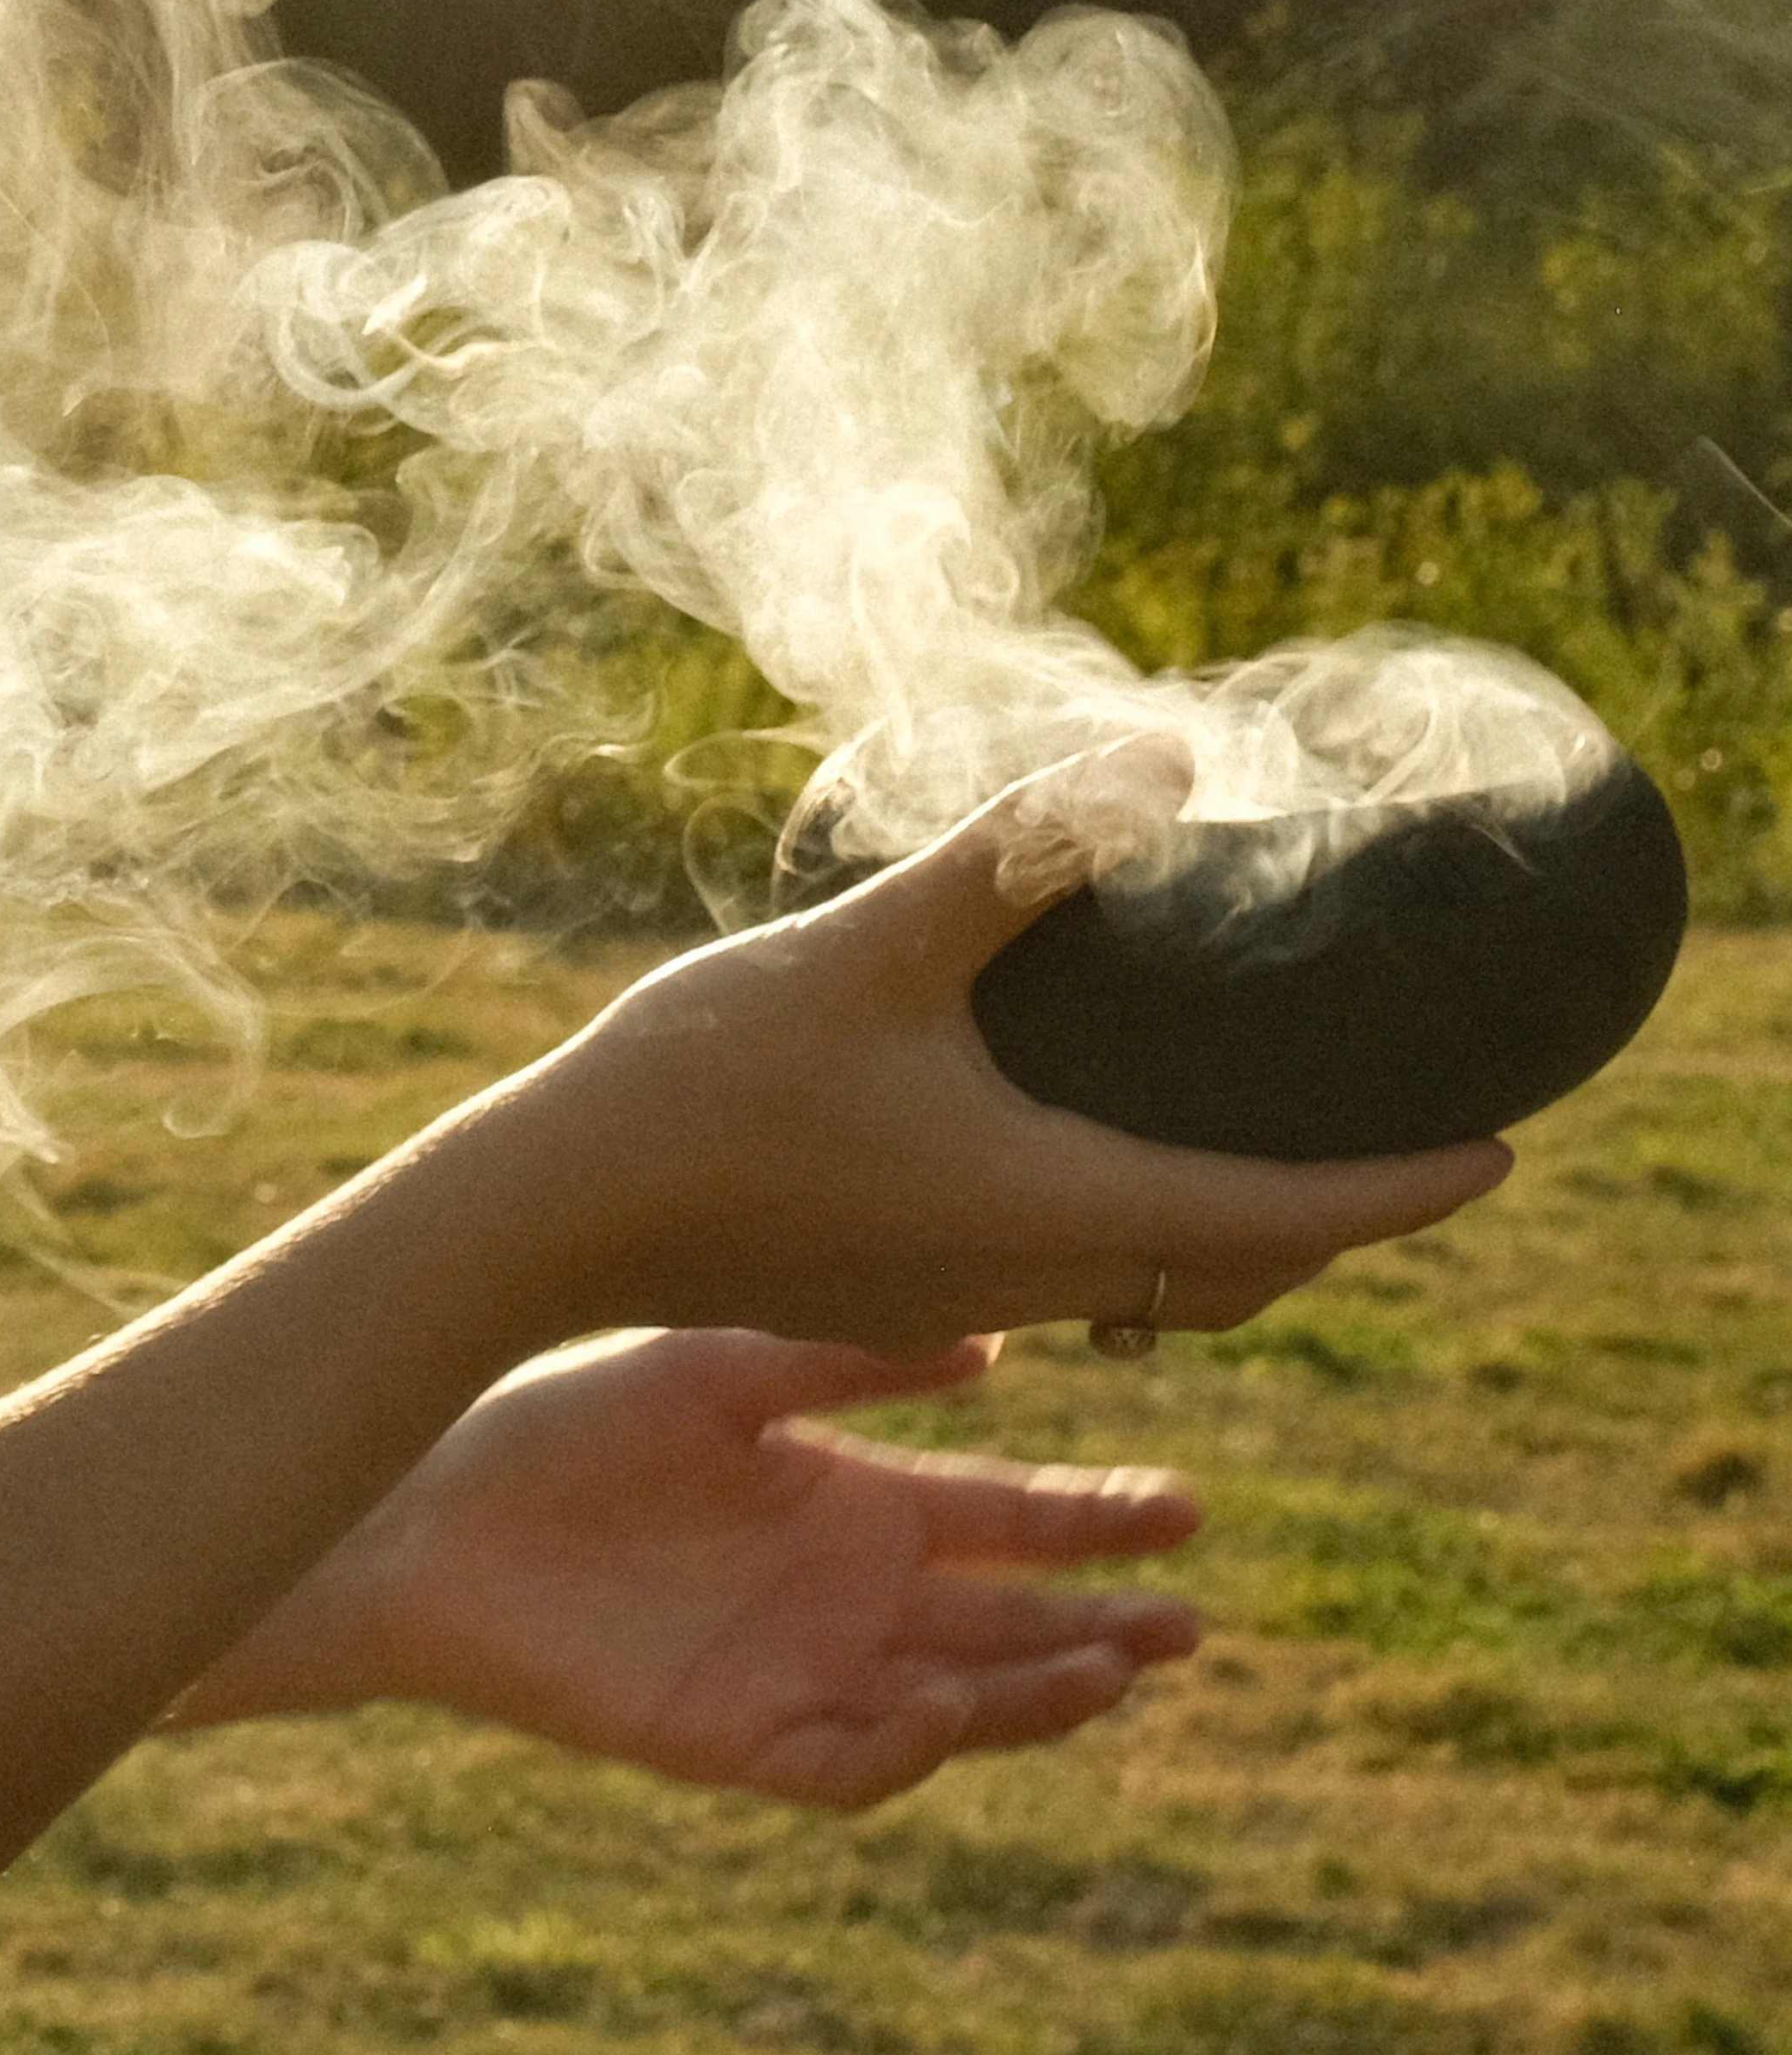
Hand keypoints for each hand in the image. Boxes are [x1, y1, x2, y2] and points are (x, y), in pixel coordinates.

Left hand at [167, 1327, 1202, 1809]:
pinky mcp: (733, 1739)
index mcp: (852, 1501)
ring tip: (1110, 1669)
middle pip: (1003, 1626)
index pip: (1005, 1522)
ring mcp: (796, 1673)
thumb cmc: (568, 1420)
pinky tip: (944, 1706)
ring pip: (949, 1705)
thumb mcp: (728, 1365)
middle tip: (1185, 1620)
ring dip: (1030, 1697)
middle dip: (1098, 1626)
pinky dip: (905, 1750)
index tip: (1186, 1509)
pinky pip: (844, 1766)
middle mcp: (843, 1596)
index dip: (1095, 1520)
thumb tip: (994, 1344)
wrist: (435, 1512)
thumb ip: (853, 1356)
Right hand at [516, 739, 1512, 1351]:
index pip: (1280, 1218)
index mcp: (1044, 1203)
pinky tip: (1104, 1157)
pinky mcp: (896, 1285)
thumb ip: (1019, 850)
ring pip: (1157, 1290)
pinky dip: (1146, 1234)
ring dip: (1246, 1233)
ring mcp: (956, 1295)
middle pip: (1238, 1274)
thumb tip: (1164, 759)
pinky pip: (1075, 1278)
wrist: (551, 1216)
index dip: (1402, 1191)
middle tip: (1415, 1150)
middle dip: (1343, 1222)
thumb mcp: (874, 945)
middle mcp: (1021, 1273)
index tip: (1502, 1153)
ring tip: (1286, 1151)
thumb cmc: (704, 1085)